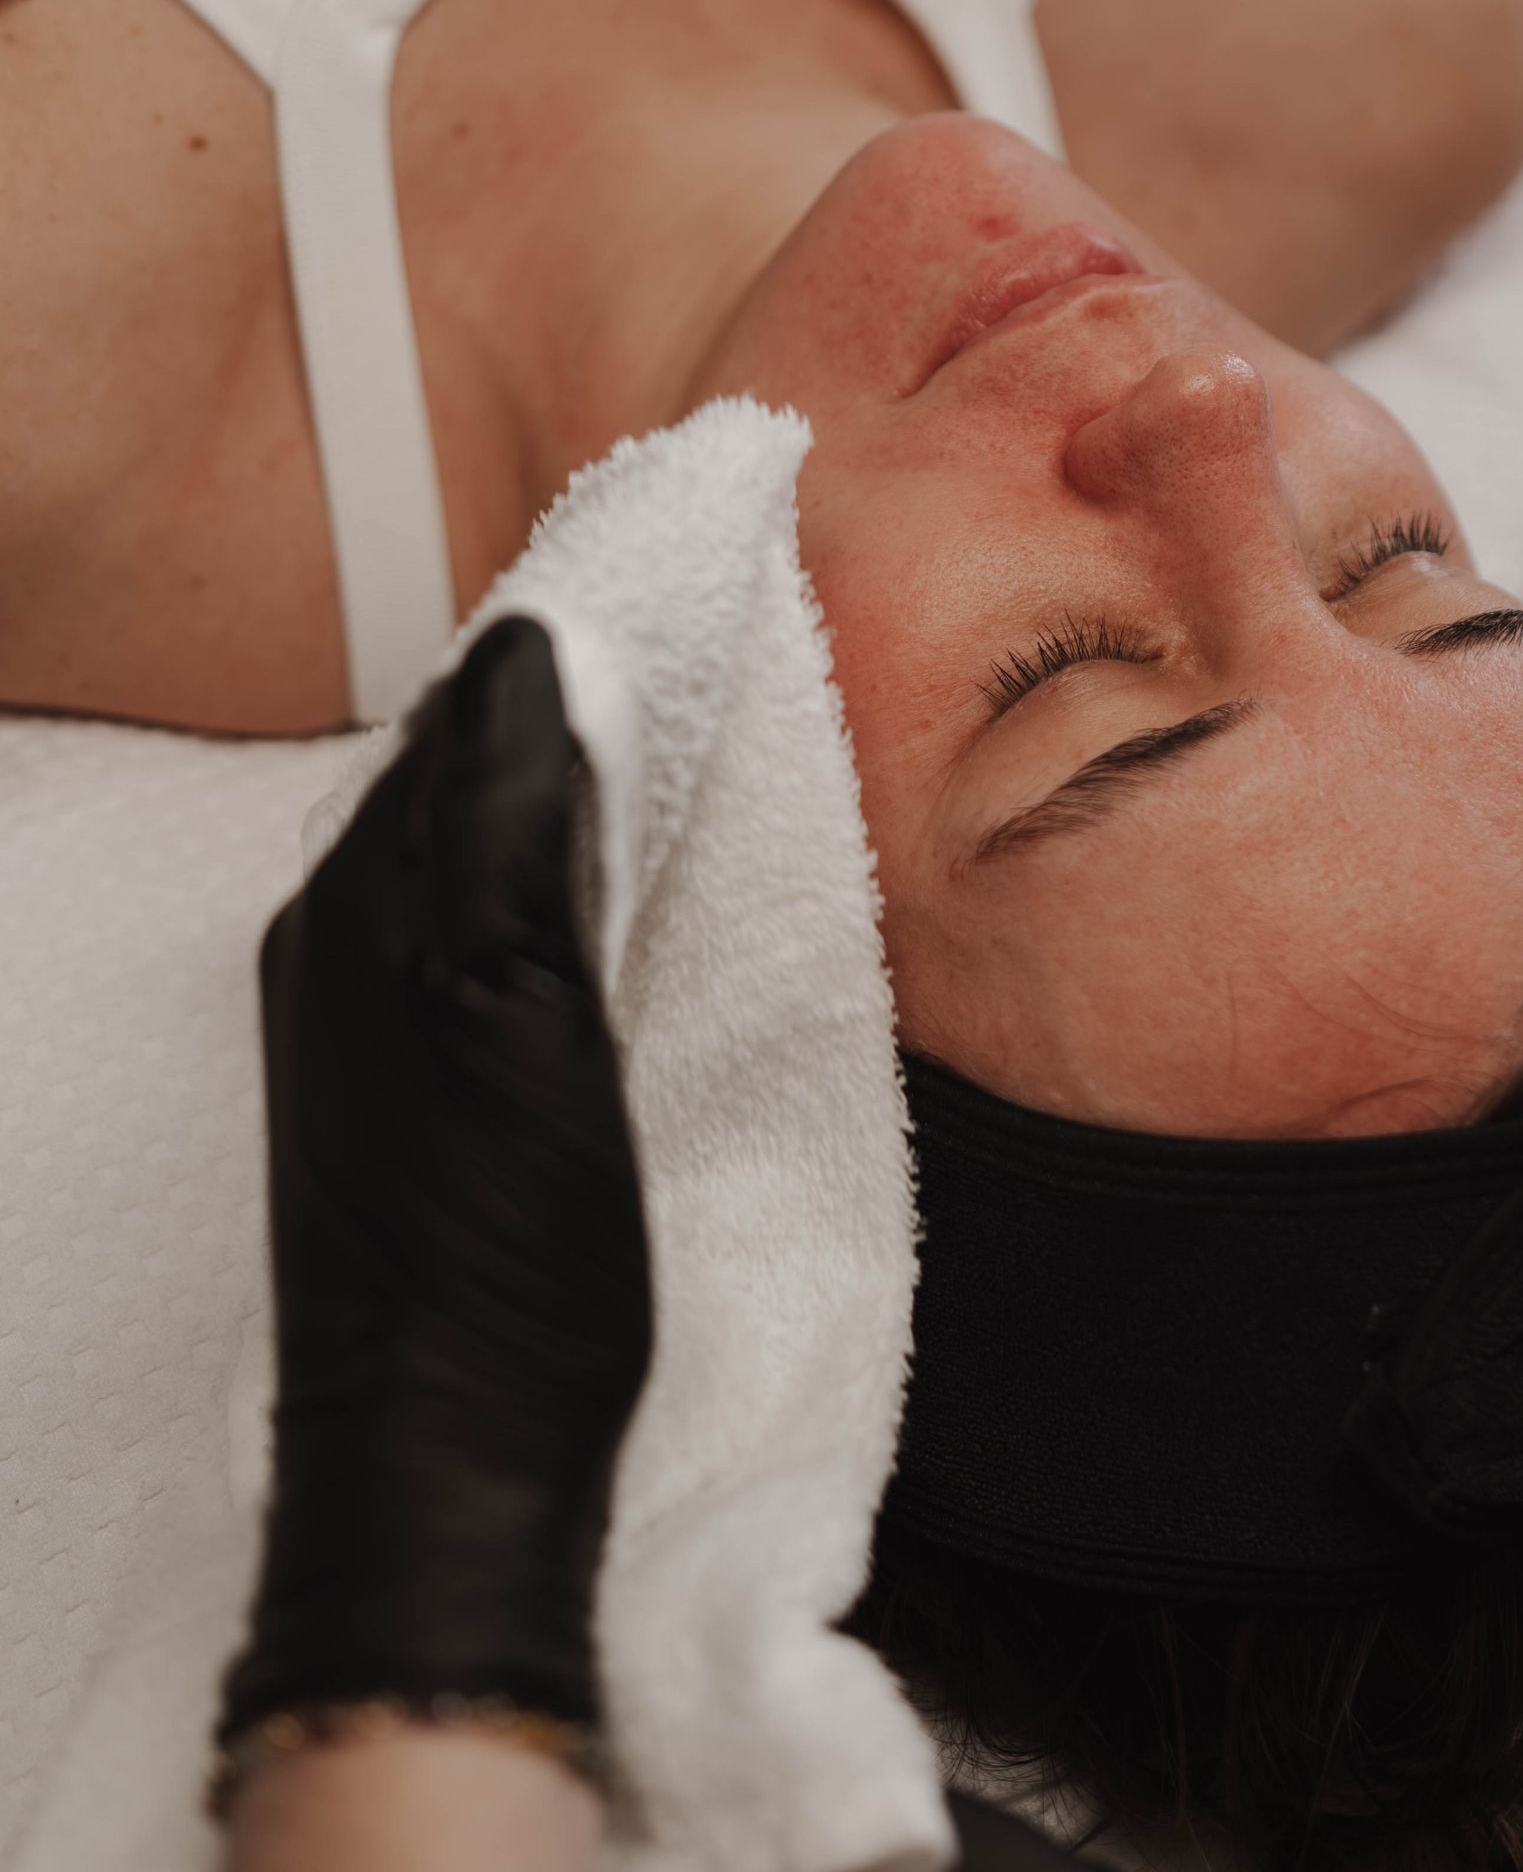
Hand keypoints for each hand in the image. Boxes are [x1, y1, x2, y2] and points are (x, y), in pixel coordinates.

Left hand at [220, 617, 650, 1746]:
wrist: (445, 1468)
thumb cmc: (498, 1254)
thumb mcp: (518, 1014)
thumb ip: (509, 826)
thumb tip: (535, 648)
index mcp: (358, 908)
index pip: (467, 706)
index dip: (575, 621)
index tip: (684, 537)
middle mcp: (341, 939)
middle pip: (460, 755)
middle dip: (568, 672)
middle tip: (697, 590)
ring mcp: (372, 1011)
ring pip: (468, 826)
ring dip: (561, 752)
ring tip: (673, 690)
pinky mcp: (419, 1074)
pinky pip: (477, 904)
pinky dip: (551, 843)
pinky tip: (612, 850)